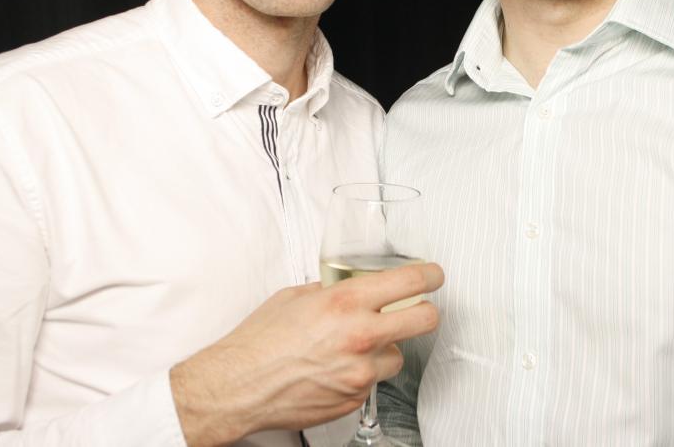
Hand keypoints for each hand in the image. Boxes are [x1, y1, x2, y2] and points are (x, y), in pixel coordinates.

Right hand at [170, 262, 443, 446]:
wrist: (238, 385)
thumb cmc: (259, 340)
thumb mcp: (296, 296)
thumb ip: (330, 290)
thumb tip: (348, 286)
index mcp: (346, 302)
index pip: (410, 282)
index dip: (431, 275)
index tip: (435, 275)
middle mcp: (360, 336)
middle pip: (425, 320)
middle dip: (426, 312)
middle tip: (419, 309)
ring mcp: (361, 371)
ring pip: (399, 355)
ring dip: (386, 349)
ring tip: (356, 347)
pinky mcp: (355, 399)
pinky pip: (374, 381)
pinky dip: (362, 373)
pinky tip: (336, 368)